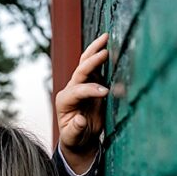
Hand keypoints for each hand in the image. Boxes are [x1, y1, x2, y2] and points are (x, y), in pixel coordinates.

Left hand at [56, 32, 109, 173]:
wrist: (79, 138)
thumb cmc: (75, 138)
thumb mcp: (73, 138)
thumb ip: (75, 129)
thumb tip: (80, 120)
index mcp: (64, 101)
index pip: (78, 90)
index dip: (91, 90)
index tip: (105, 92)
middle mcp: (71, 89)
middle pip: (80, 70)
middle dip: (93, 61)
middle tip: (105, 52)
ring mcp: (81, 84)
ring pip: (86, 63)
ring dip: (96, 50)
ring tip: (106, 37)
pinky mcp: (92, 84)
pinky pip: (97, 68)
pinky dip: (103, 57)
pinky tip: (112, 46)